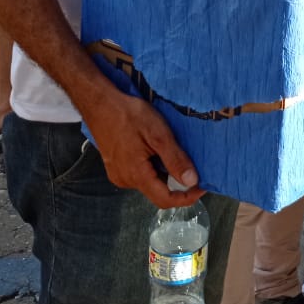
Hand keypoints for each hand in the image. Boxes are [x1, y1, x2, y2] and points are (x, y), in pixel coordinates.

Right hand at [82, 88, 204, 208]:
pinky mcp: (116, 167)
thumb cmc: (127, 115)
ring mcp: (119, 174)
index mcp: (136, 175)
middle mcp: (125, 180)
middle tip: (192, 165)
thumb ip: (175, 160)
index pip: (165, 200)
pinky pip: (140, 174)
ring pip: (150, 182)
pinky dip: (154, 167)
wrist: (100, 104)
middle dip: (178, 183)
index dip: (187, 197)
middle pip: (158, 192)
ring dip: (166, 173)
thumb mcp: (158, 135)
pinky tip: (157, 150)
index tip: (202, 186)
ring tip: (173, 151)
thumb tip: (191, 181)